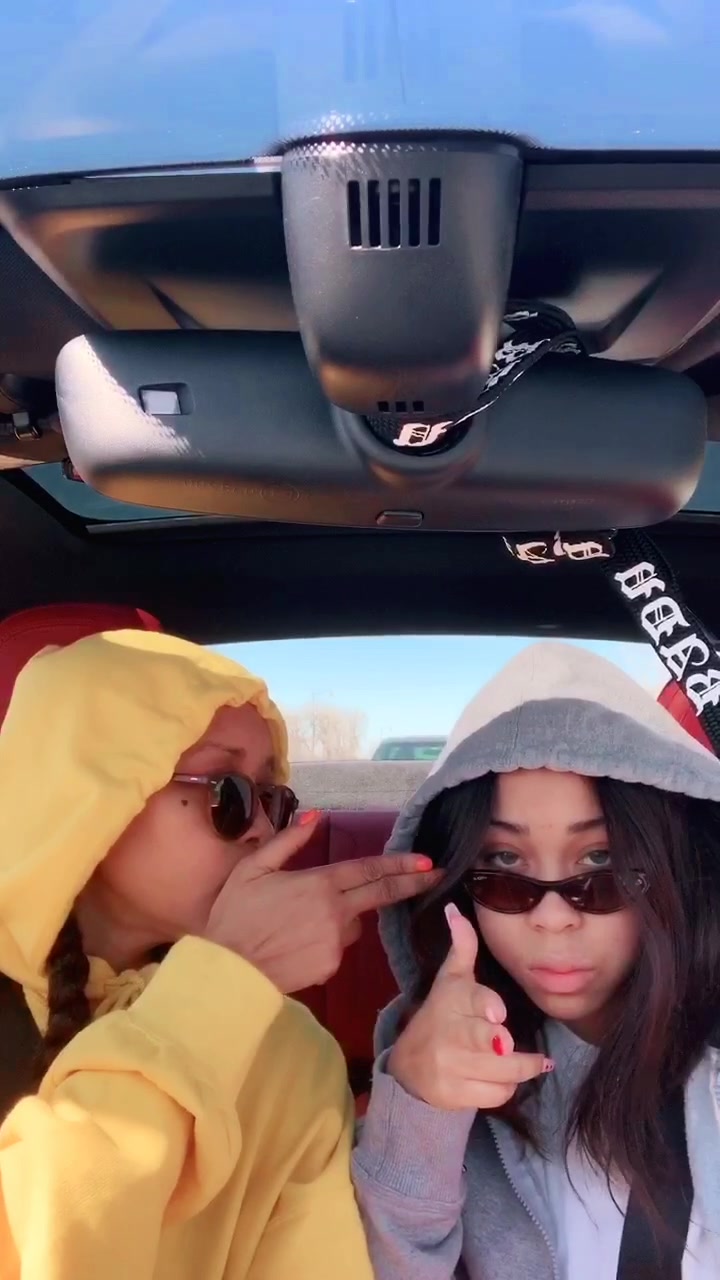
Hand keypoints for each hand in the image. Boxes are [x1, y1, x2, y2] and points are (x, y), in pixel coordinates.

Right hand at [203, 813, 439, 992]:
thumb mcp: (253, 868)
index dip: (401, 864)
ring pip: (352, 924)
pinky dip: (324, 943)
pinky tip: (296, 945)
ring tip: (299, 923)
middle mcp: (337, 912)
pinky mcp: (330, 968)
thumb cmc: (235, 915)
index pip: (370, 870)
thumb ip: (288, 841)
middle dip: (411, 884)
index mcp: (320, 883)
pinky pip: (336, 948)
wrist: (227, 971)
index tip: (427, 861)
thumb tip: (314, 816)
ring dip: (341, 918)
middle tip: (436, 876)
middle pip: (382, 894)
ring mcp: (336, 942)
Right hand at [388, 903, 550, 1109]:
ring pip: (501, 1072)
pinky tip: (502, 1078)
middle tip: (512, 1045)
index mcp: (451, 1000)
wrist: (409, 1067)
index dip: (486, 1006)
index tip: (499, 1014)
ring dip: (520, 1069)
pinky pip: (496, 1095)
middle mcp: (449, 1034)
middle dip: (506, 1048)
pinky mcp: (455, 1095)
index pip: (470, 1000)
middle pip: (486, 1041)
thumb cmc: (440, 1015)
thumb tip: (455, 908)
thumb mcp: (450, 980)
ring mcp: (450, 1067)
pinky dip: (505, 1088)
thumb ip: (462, 946)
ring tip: (532, 1062)